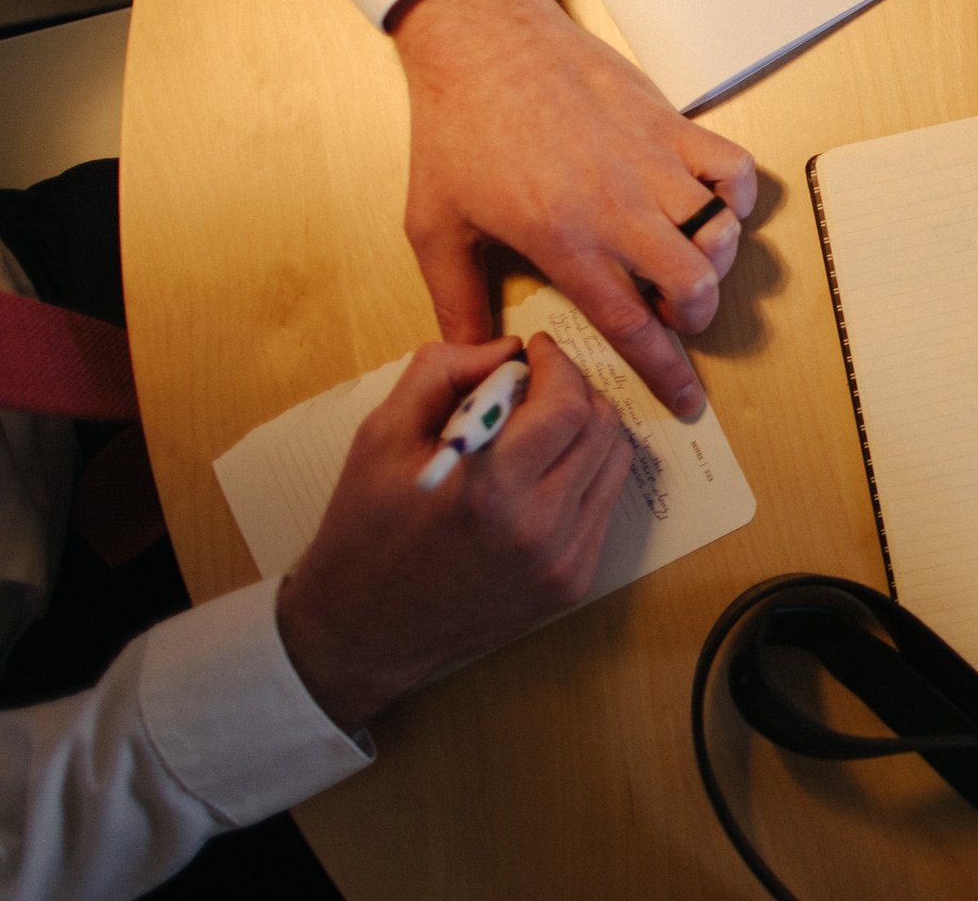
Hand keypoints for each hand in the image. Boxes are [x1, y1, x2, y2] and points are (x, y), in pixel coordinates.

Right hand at [277, 335, 632, 732]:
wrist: (363, 629)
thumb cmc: (366, 526)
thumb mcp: (382, 433)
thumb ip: (443, 371)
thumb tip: (509, 349)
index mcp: (491, 487)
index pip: (567, 403)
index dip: (557, 365)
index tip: (536, 352)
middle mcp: (539, 527)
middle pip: (602, 428)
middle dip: (575, 390)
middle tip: (540, 384)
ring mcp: (563, 561)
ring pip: (614, 464)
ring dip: (586, 431)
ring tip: (542, 426)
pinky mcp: (572, 583)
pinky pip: (603, 506)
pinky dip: (583, 475)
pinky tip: (541, 473)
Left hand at [389, 0, 755, 415]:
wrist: (482, 40)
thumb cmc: (456, 128)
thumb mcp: (434, 225)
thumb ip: (454, 299)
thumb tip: (471, 353)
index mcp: (565, 241)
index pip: (632, 326)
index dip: (667, 372)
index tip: (688, 402)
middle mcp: (618, 208)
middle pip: (695, 286)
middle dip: (695, 315)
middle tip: (672, 311)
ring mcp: (651, 162)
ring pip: (722, 232)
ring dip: (713, 259)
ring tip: (686, 258)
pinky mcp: (669, 122)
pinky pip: (734, 167)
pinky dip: (737, 194)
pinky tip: (710, 201)